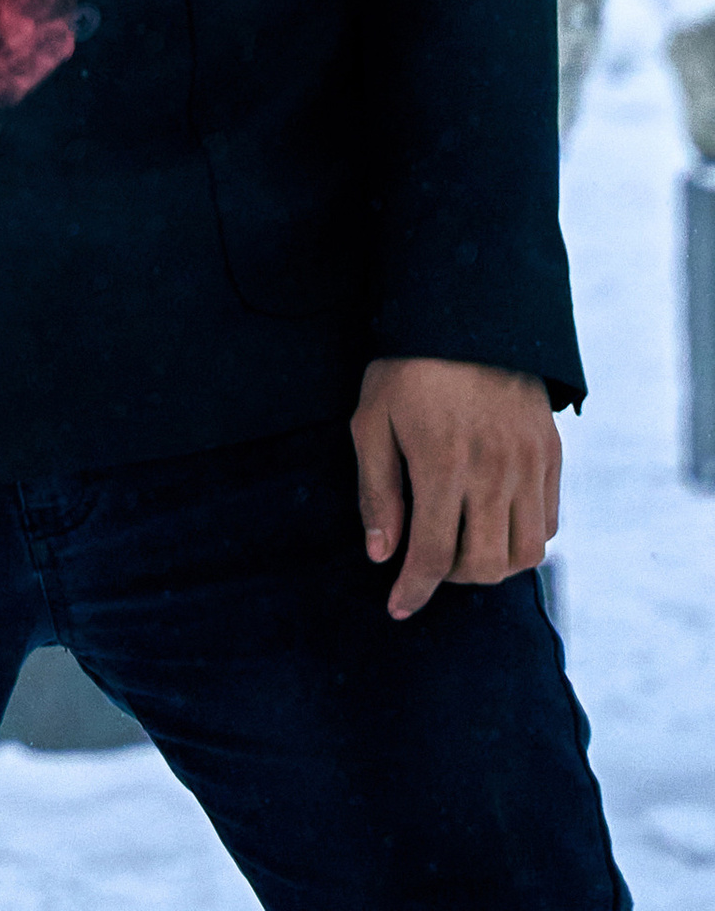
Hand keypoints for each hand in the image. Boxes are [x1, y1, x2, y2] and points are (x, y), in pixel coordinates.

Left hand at [351, 355, 559, 617]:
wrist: (468, 315)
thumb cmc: (408, 368)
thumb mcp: (372, 419)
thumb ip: (377, 491)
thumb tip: (381, 554)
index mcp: (443, 464)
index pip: (432, 555)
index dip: (413, 591)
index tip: (397, 607)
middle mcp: (494, 472)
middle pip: (483, 566)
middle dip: (450, 580)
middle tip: (428, 564)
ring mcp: (529, 466)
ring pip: (524, 554)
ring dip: (491, 566)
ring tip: (462, 547)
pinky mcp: (551, 457)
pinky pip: (548, 525)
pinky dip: (523, 540)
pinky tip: (493, 525)